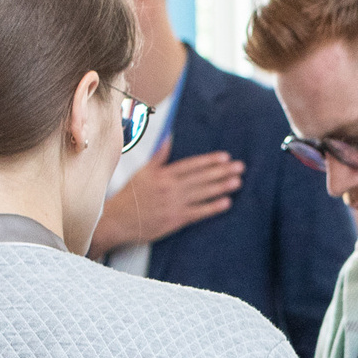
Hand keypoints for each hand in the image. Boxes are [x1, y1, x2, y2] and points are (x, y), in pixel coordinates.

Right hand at [89, 138, 242, 253]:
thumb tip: (168, 137)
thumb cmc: (130, 196)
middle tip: (240, 167)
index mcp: (162, 174)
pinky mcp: (175, 220)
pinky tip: (226, 203)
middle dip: (222, 172)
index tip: (225, 157)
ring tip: (238, 181)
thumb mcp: (142, 172)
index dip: (209, 161)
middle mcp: (170, 188)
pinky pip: (198, 212)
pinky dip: (212, 207)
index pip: (191, 165)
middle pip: (201, 178)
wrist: (117, 220)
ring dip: (221, 187)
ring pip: (202, 193)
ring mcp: (173, 204)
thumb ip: (159, 156)